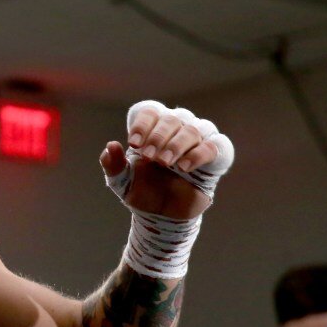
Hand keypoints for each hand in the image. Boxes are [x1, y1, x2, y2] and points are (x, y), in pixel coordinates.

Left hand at [100, 101, 233, 219]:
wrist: (162, 215)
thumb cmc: (143, 190)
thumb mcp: (122, 181)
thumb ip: (113, 165)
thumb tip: (111, 146)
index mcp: (151, 130)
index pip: (150, 111)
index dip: (143, 123)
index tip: (134, 144)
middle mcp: (176, 131)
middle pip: (172, 118)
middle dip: (158, 136)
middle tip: (149, 156)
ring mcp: (196, 142)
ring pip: (193, 129)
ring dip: (176, 144)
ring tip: (164, 162)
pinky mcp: (214, 157)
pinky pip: (214, 146)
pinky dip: (198, 153)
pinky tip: (184, 166)